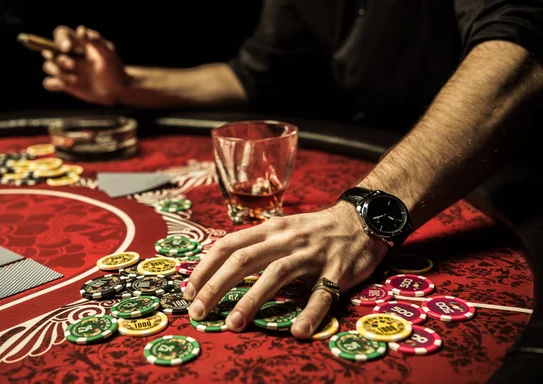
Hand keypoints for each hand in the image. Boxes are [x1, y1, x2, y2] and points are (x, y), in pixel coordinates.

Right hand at [41, 25, 128, 105]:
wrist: (118, 89)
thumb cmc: (114, 67)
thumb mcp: (108, 52)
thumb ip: (95, 41)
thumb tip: (80, 29)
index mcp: (78, 43)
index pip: (61, 34)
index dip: (60, 39)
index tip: (68, 48)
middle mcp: (69, 55)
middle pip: (50, 51)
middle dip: (58, 58)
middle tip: (72, 65)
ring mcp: (66, 70)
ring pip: (48, 66)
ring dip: (57, 71)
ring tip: (75, 79)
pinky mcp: (65, 85)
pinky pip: (49, 83)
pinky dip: (53, 84)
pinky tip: (65, 85)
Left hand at [184, 201, 388, 338]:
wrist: (362, 218)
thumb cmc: (315, 229)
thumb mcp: (282, 228)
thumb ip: (257, 244)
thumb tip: (221, 267)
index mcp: (270, 229)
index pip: (228, 245)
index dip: (205, 268)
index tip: (188, 291)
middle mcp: (286, 239)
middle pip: (243, 260)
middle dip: (216, 286)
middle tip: (197, 312)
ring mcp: (311, 254)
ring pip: (275, 274)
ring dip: (251, 300)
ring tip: (233, 324)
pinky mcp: (337, 271)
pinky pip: (321, 294)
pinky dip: (309, 313)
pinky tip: (297, 332)